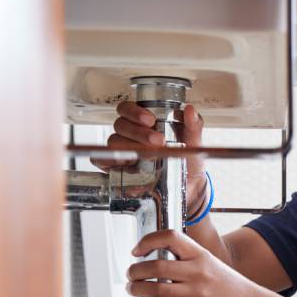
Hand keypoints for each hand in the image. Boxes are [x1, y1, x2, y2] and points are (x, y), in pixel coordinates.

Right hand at [92, 100, 207, 210]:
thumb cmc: (187, 161)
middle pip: (121, 124)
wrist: (190, 188)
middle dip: (139, 132)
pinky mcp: (117, 169)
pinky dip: (109, 159)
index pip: (127, 109)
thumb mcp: (194, 143)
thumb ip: (193, 126)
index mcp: (144, 123)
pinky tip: (126, 163)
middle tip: (158, 141)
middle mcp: (130, 135)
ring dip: (130, 146)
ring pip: (114, 141)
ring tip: (152, 155)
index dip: (134, 111)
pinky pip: (102, 159)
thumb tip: (190, 110)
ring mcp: (122, 152)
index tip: (150, 120)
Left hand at [127, 230, 262, 296]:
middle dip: (135, 271)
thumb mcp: (209, 263)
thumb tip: (151, 259)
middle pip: (155, 267)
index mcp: (201, 255)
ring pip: (154, 290)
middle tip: (132, 274)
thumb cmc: (227, 285)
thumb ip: (185, 259)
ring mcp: (195, 294)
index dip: (148, 241)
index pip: (170, 238)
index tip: (137, 250)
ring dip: (137, 289)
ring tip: (135, 288)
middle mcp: (198, 272)